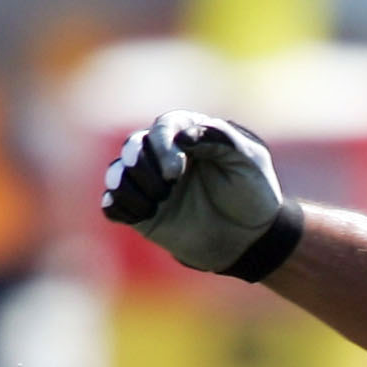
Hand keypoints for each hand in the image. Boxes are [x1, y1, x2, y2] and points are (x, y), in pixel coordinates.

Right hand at [101, 111, 297, 277]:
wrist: (252, 238)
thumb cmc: (253, 194)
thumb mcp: (249, 161)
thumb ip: (221, 139)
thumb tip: (182, 135)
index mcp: (189, 136)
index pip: (163, 127)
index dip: (163, 146)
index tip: (176, 172)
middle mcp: (165, 156)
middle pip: (133, 146)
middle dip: (144, 165)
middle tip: (169, 187)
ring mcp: (152, 185)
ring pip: (117, 172)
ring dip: (130, 185)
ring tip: (158, 202)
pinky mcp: (144, 213)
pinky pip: (113, 204)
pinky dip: (118, 205)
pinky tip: (144, 214)